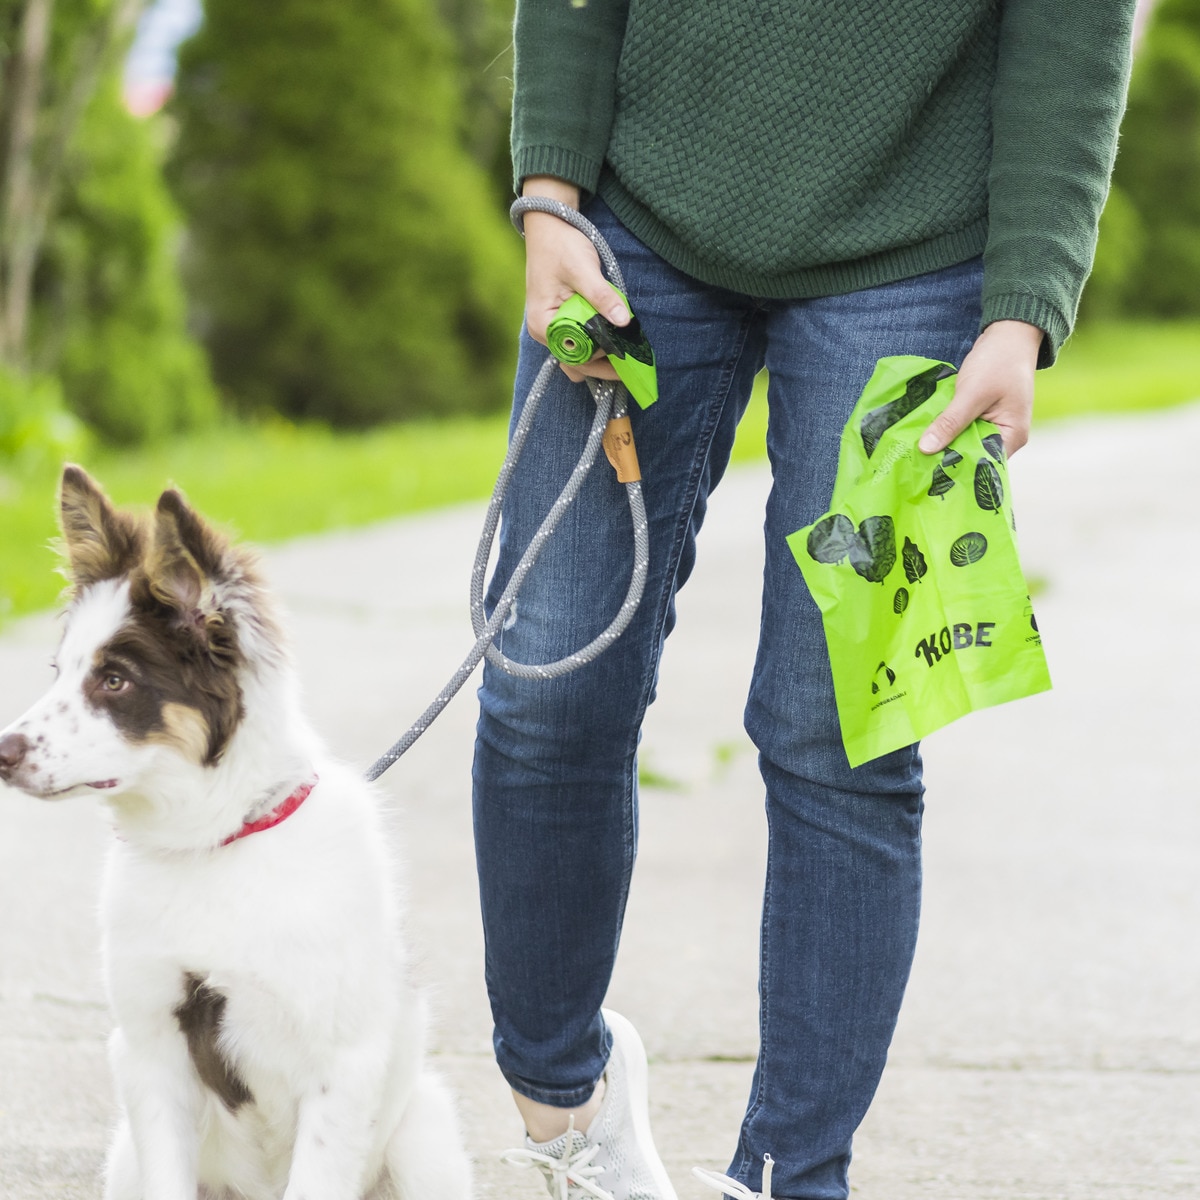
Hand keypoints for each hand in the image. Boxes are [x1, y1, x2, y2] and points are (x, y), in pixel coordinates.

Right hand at [520, 176, 628, 382]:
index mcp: (543, 324)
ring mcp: (553, 329)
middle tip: (632, 366)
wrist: (550, 227)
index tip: (625, 352)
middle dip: (602, 364)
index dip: (599, 355)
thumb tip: (623, 322)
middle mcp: (545, 332)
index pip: (573, 353)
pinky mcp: (563, 322)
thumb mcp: (583, 270)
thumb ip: (602, 297)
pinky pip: (579, 344)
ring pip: (577, 357)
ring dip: (599, 360)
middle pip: (576, 361)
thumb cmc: (561, 246)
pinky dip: (596, 347)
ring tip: (625, 358)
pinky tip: (614, 344)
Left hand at [918, 320, 1042, 456]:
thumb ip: (950, 422)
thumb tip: (926, 449)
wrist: (1008, 334)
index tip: (927, 474)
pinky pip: (962, 430)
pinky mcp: (982, 417)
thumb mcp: (972, 393)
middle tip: (916, 464)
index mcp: (1012, 437)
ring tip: (916, 453)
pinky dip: (947, 431)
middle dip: (946, 458)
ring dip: (944, 444)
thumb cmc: (997, 362)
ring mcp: (994, 427)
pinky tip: (927, 434)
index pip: (982, 464)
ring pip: (964, 443)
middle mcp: (1006, 437)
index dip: (956, 469)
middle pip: (972, 456)